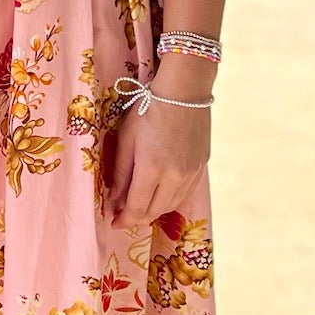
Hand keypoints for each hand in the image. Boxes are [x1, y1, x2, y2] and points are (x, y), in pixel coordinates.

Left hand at [105, 84, 208, 230]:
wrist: (184, 91)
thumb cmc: (148, 109)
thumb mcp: (127, 139)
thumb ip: (121, 173)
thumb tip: (113, 200)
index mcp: (152, 170)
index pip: (136, 208)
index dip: (123, 219)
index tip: (113, 222)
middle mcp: (174, 177)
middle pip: (154, 212)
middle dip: (136, 218)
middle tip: (123, 215)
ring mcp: (191, 173)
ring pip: (171, 206)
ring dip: (153, 211)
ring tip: (140, 206)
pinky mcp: (201, 167)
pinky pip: (185, 194)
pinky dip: (170, 200)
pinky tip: (160, 194)